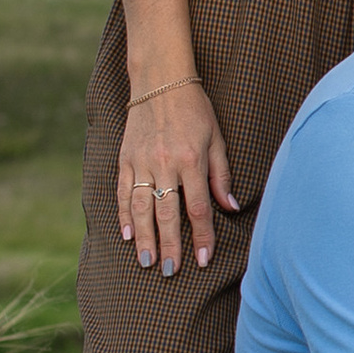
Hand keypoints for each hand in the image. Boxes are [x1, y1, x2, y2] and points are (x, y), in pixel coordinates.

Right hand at [117, 79, 235, 276]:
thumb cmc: (196, 111)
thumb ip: (221, 176)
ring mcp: (141, 162)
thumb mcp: (217, 140)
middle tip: (170, 271)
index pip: (198, 208)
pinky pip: (122, 192)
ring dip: (144, 237)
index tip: (203, 260)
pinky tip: (127, 235)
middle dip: (169, 246)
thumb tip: (232, 209)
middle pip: (167, 214)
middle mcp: (164, 164)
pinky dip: (123, 215)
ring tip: (147, 262)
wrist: (161, 81)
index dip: (202, 236)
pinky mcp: (124, 158)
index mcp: (191, 161)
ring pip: (141, 207)